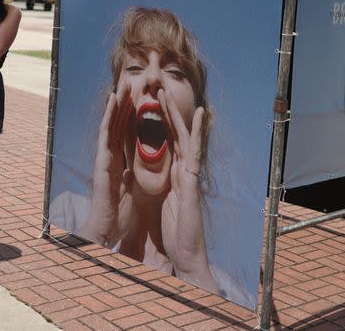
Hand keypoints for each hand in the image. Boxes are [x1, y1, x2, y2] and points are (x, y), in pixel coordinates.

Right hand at [78, 81, 132, 245]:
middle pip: (118, 125)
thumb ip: (129, 176)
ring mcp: (105, 157)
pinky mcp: (102, 161)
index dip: (131, 116)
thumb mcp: (129, 190)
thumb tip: (131, 169)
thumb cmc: (119, 214)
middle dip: (124, 105)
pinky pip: (106, 134)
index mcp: (120, 162)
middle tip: (130, 84)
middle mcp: (111, 157)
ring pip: (110, 124)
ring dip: (116, 104)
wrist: (108, 231)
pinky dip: (109, 116)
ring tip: (122, 85)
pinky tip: (113, 101)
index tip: (137, 100)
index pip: (126, 134)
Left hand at [159, 90, 217, 291]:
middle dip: (165, 111)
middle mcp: (181, 171)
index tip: (148, 103)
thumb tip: (144, 177)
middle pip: (172, 134)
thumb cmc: (174, 235)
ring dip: (176, 113)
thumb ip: (156, 188)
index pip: (162, 143)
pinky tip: (200, 115)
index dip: (155, 123)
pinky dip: (198, 132)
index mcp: (171, 175)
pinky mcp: (193, 182)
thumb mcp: (160, 205)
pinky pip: (195, 152)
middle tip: (158, 88)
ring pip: (182, 136)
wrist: (185, 256)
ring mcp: (188, 174)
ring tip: (169, 92)